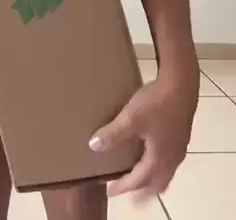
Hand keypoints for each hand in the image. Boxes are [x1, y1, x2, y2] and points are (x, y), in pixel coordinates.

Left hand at [89, 74, 197, 201]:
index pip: (139, 180)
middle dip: (141, 190)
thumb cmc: (156, 103)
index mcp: (158, 158)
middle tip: (127, 193)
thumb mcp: (131, 118)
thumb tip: (93, 146)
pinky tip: (153, 155)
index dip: (123, 186)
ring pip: (166, 173)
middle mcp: (171, 158)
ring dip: (152, 180)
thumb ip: (113, 134)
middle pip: (157, 184)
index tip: (109, 190)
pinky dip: (159, 167)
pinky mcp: (182, 136)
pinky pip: (170, 162)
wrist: (181, 83)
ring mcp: (179, 147)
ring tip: (140, 179)